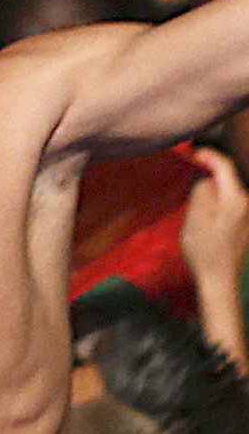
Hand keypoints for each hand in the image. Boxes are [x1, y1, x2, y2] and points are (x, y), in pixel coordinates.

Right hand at [181, 146, 248, 289]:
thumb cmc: (205, 251)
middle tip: (190, 171)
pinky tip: (205, 212)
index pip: (224, 166)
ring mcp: (248, 215)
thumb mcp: (195, 217)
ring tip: (195, 195)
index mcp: (236, 198)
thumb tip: (206, 179)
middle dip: (210, 171)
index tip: (192, 153)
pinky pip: (231, 203)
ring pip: (228, 191)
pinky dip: (218, 200)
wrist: (220, 281)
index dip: (208, 155)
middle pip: (228, 177)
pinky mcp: (245, 225)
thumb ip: (202, 191)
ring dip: (213, 188)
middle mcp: (247, 203)